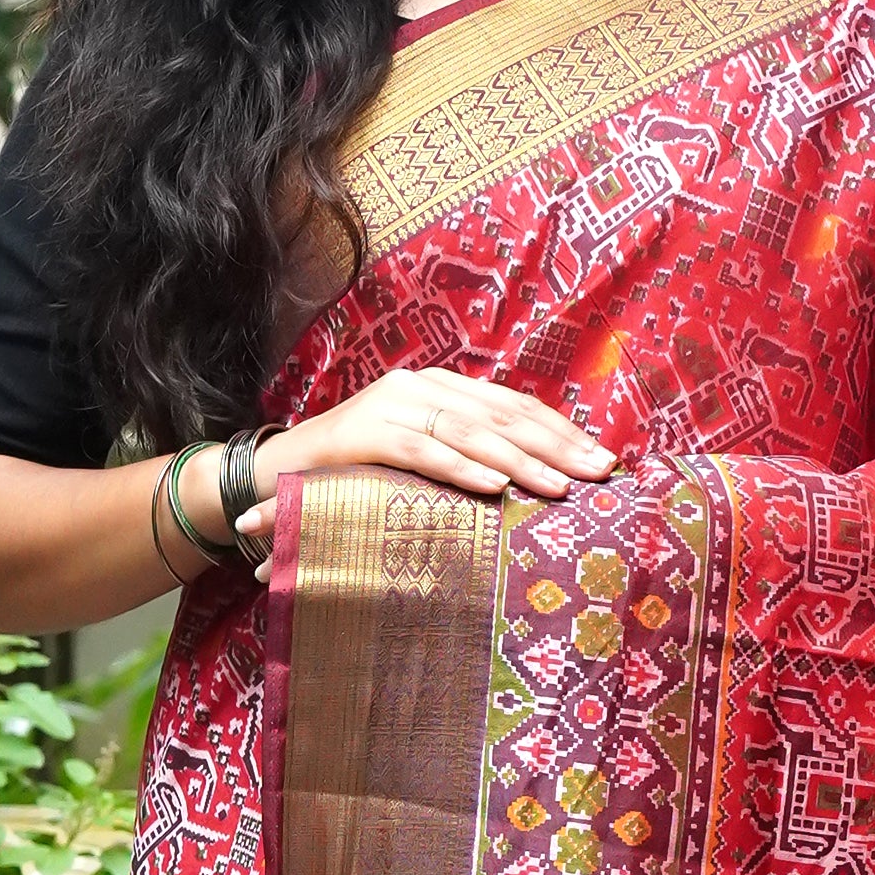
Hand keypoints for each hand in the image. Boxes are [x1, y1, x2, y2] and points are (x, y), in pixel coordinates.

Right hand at [233, 366, 614, 560]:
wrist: (273, 475)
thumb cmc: (354, 476)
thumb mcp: (418, 464)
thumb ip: (462, 460)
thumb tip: (531, 484)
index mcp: (438, 389)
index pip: (512, 405)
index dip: (559, 430)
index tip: (601, 459)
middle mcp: (419, 387)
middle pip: (500, 414)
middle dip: (555, 445)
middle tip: (597, 472)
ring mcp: (390, 406)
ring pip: (468, 431)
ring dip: (518, 461)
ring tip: (559, 486)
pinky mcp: (362, 434)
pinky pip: (420, 450)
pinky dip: (459, 468)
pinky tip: (493, 486)